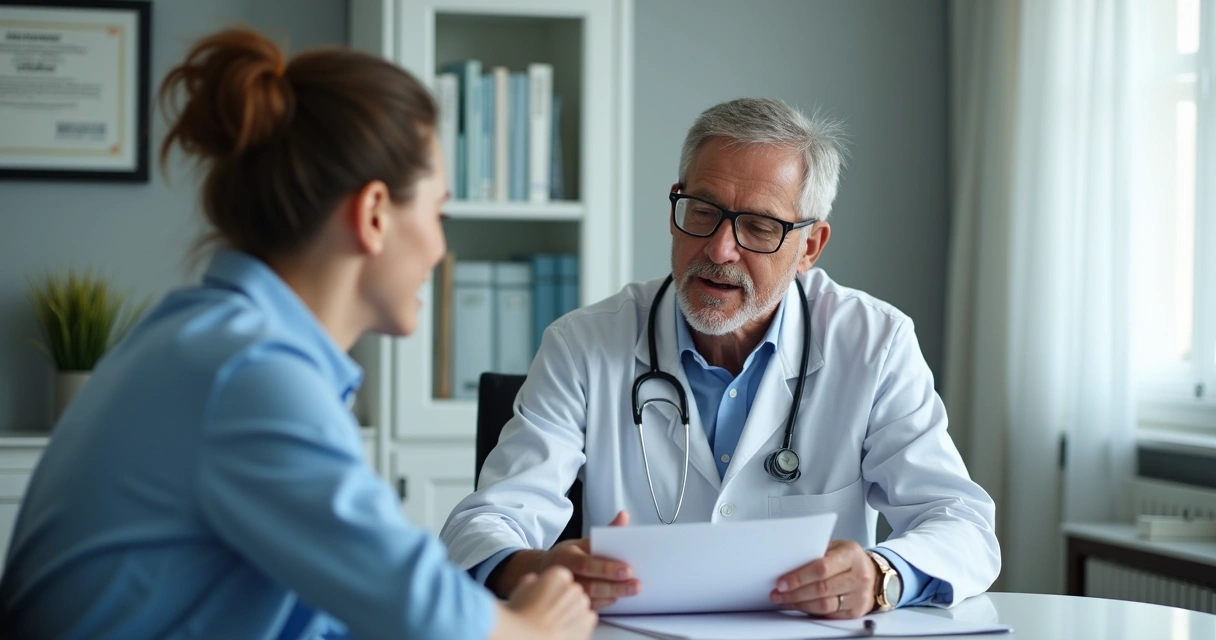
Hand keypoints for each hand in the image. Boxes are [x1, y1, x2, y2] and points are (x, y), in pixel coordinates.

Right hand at [492, 510, 639, 608]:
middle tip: (635, 585)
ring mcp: (567, 593)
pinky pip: (588, 608)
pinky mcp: (571, 604)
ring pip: (590, 599)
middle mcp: (564, 577)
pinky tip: (616, 599)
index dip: (606, 568)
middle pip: (591, 586)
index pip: (586, 564)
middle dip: (615, 586)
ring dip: (611, 596)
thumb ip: (606, 531)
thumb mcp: (583, 540)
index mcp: (565, 557)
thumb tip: (623, 517)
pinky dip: (604, 605)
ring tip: (630, 592)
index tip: (627, 569)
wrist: (546, 570)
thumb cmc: (568, 555)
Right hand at [493, 567, 596, 639]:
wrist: (528, 638)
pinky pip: (588, 619)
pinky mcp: (587, 623)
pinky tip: (564, 630)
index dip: (552, 590)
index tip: (543, 599)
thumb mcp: (519, 592)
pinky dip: (580, 624)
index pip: (561, 578)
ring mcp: (582, 605)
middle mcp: (573, 587)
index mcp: (558, 575)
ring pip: (581, 605)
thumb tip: (532, 581)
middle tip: (548, 613)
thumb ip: (530, 582)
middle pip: (572, 591)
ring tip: (555, 623)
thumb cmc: (521, 616)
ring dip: (572, 612)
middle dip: (564, 600)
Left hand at [770, 539, 876, 618]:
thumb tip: (787, 563)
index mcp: (851, 555)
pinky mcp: (856, 611)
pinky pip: (829, 614)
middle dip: (795, 592)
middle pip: (822, 589)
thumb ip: (816, 553)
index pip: (822, 568)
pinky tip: (799, 605)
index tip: (781, 582)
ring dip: (800, 604)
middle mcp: (858, 576)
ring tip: (784, 600)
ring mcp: (859, 596)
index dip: (799, 577)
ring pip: (824, 605)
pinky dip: (810, 611)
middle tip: (778, 593)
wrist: (873, 574)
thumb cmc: (849, 558)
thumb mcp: (836, 547)